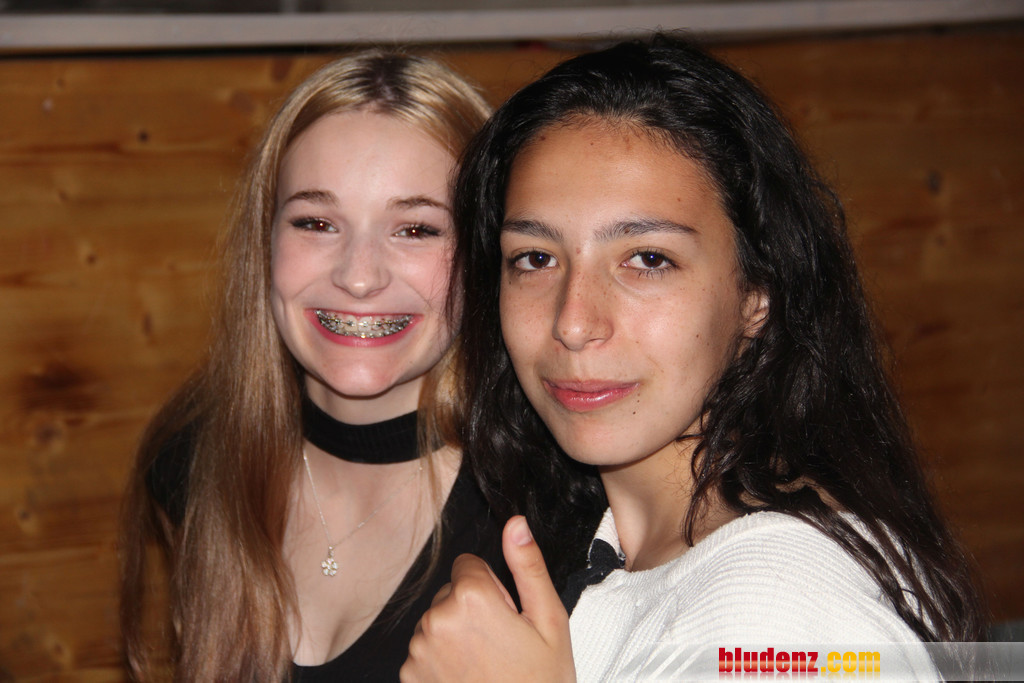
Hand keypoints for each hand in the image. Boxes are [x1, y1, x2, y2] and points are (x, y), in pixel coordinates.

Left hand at [400, 516, 576, 682]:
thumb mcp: (549, 621)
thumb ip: (528, 567)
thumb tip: (516, 523)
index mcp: (470, 598)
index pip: (468, 564)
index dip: (493, 588)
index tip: (507, 615)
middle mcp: (436, 619)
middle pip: (452, 593)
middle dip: (473, 610)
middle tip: (502, 645)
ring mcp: (418, 651)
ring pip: (438, 622)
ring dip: (456, 635)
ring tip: (487, 666)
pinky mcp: (410, 677)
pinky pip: (425, 650)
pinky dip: (442, 661)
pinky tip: (469, 680)